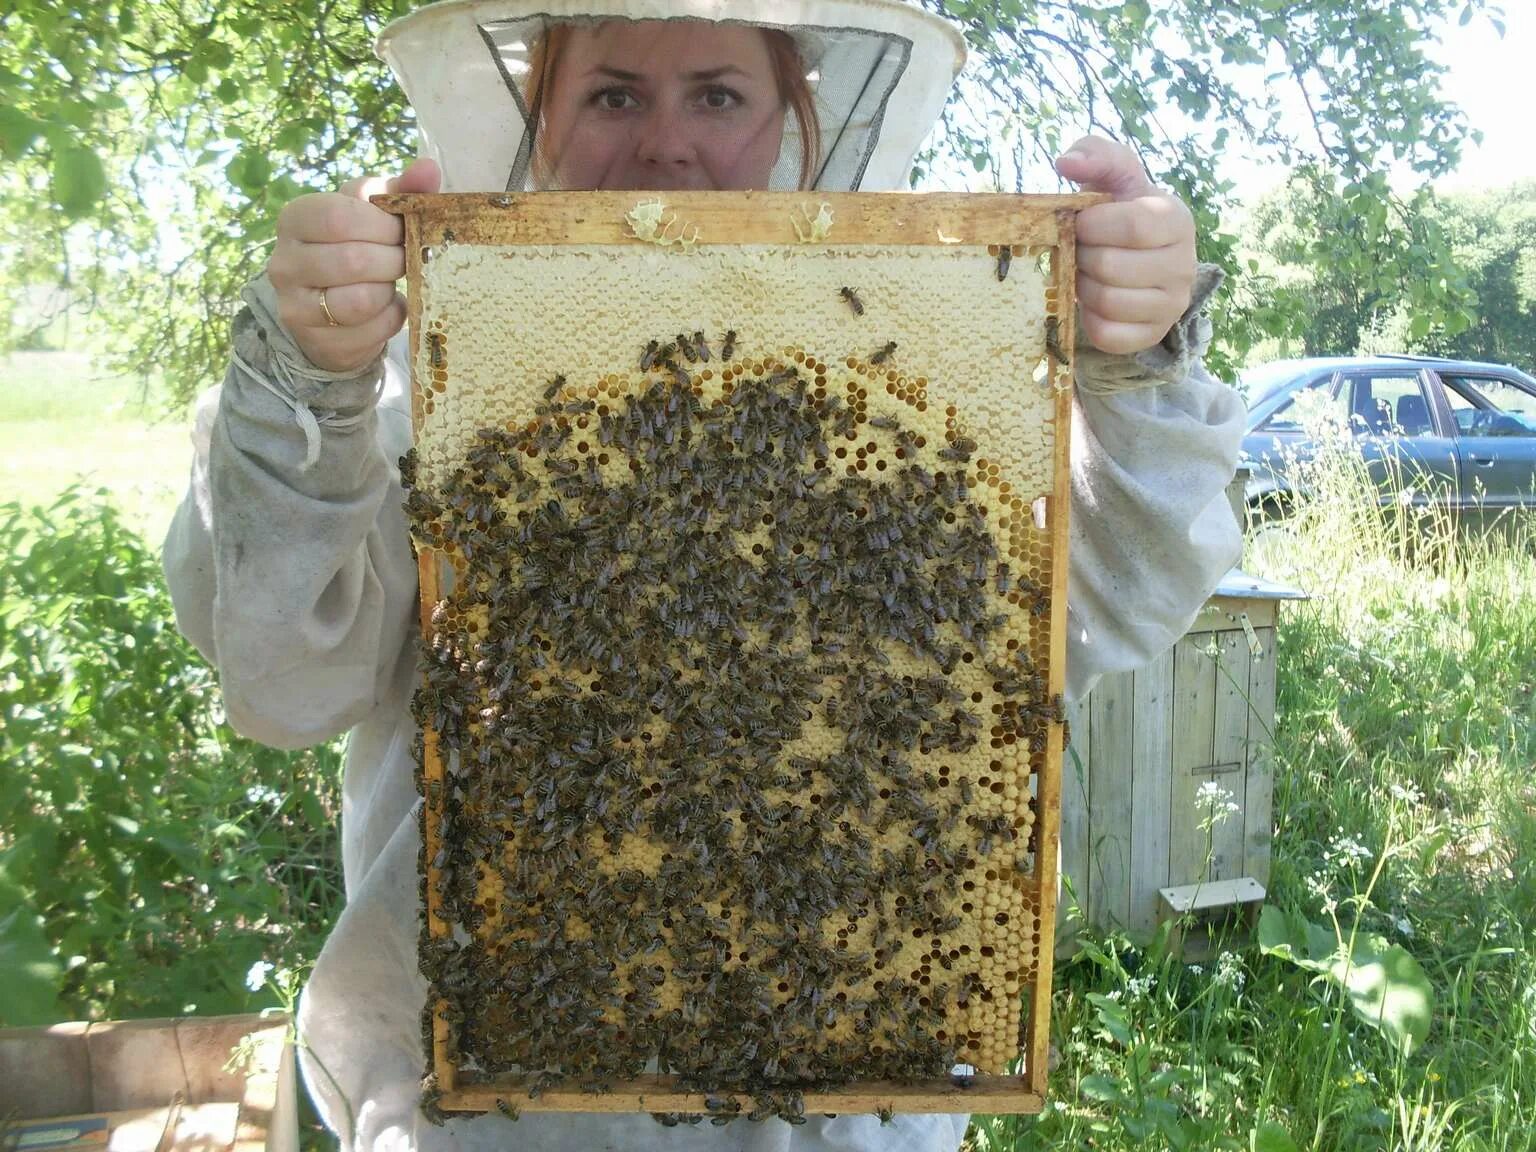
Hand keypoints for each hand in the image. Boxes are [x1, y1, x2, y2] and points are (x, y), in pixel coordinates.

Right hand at [267, 157, 441, 372]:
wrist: (332, 313)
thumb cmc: (356, 248)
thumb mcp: (373, 214)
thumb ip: (401, 191)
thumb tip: (429, 168)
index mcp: (296, 218)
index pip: (339, 216)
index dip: (381, 225)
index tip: (400, 231)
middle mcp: (285, 262)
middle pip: (353, 259)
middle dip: (392, 260)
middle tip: (403, 259)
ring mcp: (295, 305)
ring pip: (359, 300)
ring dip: (389, 290)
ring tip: (390, 282)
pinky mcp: (318, 341)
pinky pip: (371, 329)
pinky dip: (391, 318)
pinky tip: (386, 308)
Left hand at [1054, 136, 1195, 356]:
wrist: (1141, 258)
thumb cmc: (1121, 212)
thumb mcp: (1114, 178)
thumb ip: (1096, 155)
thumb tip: (1065, 161)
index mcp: (1177, 220)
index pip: (1132, 225)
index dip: (1093, 225)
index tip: (1079, 222)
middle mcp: (1184, 265)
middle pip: (1112, 267)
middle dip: (1082, 257)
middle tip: (1079, 250)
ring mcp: (1172, 305)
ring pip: (1108, 302)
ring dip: (1082, 287)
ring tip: (1085, 273)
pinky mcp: (1152, 335)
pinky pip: (1108, 334)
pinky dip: (1089, 319)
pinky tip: (1092, 301)